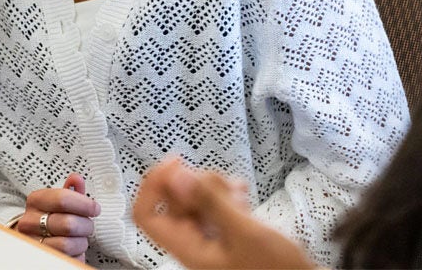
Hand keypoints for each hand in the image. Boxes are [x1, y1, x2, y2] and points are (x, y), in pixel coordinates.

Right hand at [17, 172, 99, 261]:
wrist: (37, 241)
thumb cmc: (52, 219)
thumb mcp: (60, 202)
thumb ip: (71, 191)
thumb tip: (76, 179)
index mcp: (36, 201)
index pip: (63, 199)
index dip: (84, 204)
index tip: (95, 208)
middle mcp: (29, 222)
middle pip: (68, 223)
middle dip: (85, 225)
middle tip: (88, 225)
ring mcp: (32, 242)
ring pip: (67, 244)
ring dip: (80, 242)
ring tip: (79, 238)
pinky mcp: (40, 259)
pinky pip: (65, 259)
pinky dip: (75, 254)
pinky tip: (73, 249)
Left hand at [133, 156, 317, 269]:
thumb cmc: (274, 269)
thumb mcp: (244, 232)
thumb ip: (210, 202)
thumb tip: (176, 175)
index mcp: (188, 250)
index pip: (147, 216)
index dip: (153, 185)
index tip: (177, 161)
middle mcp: (194, 246)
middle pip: (174, 203)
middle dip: (195, 182)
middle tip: (222, 182)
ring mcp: (210, 242)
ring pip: (196, 204)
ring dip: (214, 188)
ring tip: (239, 190)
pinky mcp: (227, 238)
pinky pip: (215, 210)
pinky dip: (226, 197)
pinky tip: (244, 194)